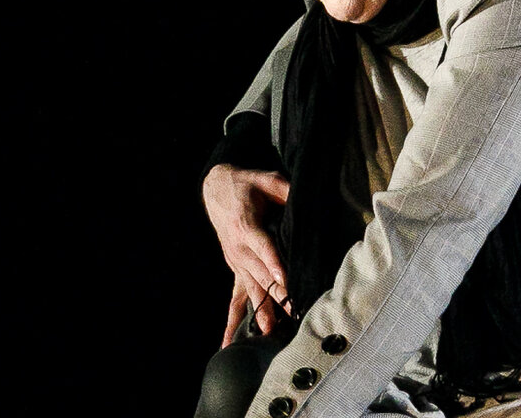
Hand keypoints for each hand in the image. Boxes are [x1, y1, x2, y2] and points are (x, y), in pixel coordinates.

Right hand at [203, 163, 290, 345]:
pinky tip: (229, 343)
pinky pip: (235, 298)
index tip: (284, 280)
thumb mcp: (265, 178)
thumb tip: (303, 197)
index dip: (274, 264)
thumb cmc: (246, 184)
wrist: (216, 190)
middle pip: (260, 274)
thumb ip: (283, 187)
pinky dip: (233, 321)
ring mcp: (236, 262)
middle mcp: (239, 249)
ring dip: (260, 310)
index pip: (263, 248)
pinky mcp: (236, 269)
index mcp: (246, 226)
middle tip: (291, 313)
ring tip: (268, 332)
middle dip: (276, 295)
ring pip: (250, 290)